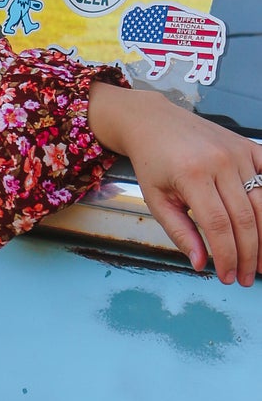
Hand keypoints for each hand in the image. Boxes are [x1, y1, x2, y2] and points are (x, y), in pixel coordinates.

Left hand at [88, 80, 261, 285]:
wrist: (154, 122)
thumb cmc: (152, 163)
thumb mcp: (156, 200)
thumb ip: (180, 232)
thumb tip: (202, 264)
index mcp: (193, 175)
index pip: (218, 226)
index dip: (227, 255)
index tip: (228, 276)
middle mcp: (220, 162)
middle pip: (245, 218)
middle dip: (249, 254)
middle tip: (248, 278)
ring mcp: (239, 152)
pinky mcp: (249, 146)